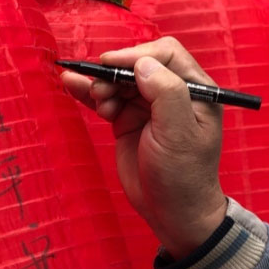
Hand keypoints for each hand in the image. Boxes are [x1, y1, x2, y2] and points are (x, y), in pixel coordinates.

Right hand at [62, 37, 227, 257]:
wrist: (172, 214)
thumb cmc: (184, 175)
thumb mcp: (179, 134)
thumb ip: (166, 94)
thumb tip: (143, 63)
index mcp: (196, 90)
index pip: (166, 54)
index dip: (137, 55)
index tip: (111, 64)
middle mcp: (173, 93)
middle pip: (139, 65)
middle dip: (116, 72)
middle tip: (101, 90)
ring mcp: (148, 106)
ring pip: (120, 80)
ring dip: (103, 84)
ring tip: (100, 102)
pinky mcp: (128, 120)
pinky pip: (107, 98)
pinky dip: (89, 93)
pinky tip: (72, 86)